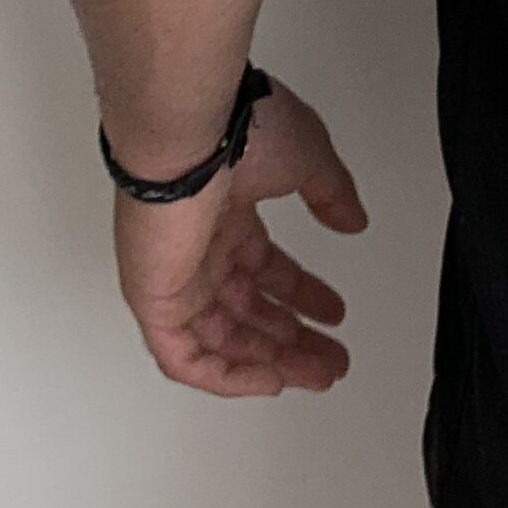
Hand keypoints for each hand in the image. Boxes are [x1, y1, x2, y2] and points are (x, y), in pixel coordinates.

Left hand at [110, 75, 368, 395]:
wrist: (191, 130)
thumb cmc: (238, 126)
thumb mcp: (309, 159)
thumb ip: (331, 195)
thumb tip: (353, 220)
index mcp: (228, 211)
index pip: (264, 267)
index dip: (301, 294)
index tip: (332, 312)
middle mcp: (198, 245)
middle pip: (247, 310)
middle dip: (292, 339)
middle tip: (329, 361)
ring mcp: (175, 273)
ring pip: (220, 339)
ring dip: (270, 362)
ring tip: (314, 375)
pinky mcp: (154, 297)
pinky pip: (183, 356)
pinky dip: (225, 375)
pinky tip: (266, 381)